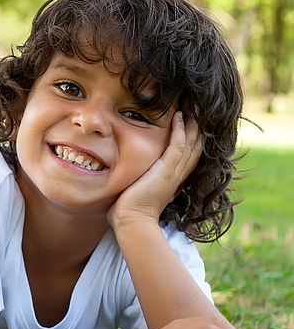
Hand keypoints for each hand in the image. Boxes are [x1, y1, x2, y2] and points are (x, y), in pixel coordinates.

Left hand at [108, 111, 202, 229]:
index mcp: (174, 178)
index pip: (189, 153)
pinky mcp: (167, 171)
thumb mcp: (139, 188)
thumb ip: (141, 178)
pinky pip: (178, 145)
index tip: (193, 120)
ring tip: (193, 106)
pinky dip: (180, 130)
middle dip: (199, 126)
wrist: (132, 221)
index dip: (194, 137)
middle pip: (196, 146)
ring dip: (193, 123)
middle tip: (199, 108)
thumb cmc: (130, 209)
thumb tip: (131, 172)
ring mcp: (174, 172)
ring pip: (191, 143)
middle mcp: (178, 174)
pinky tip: (180, 117)